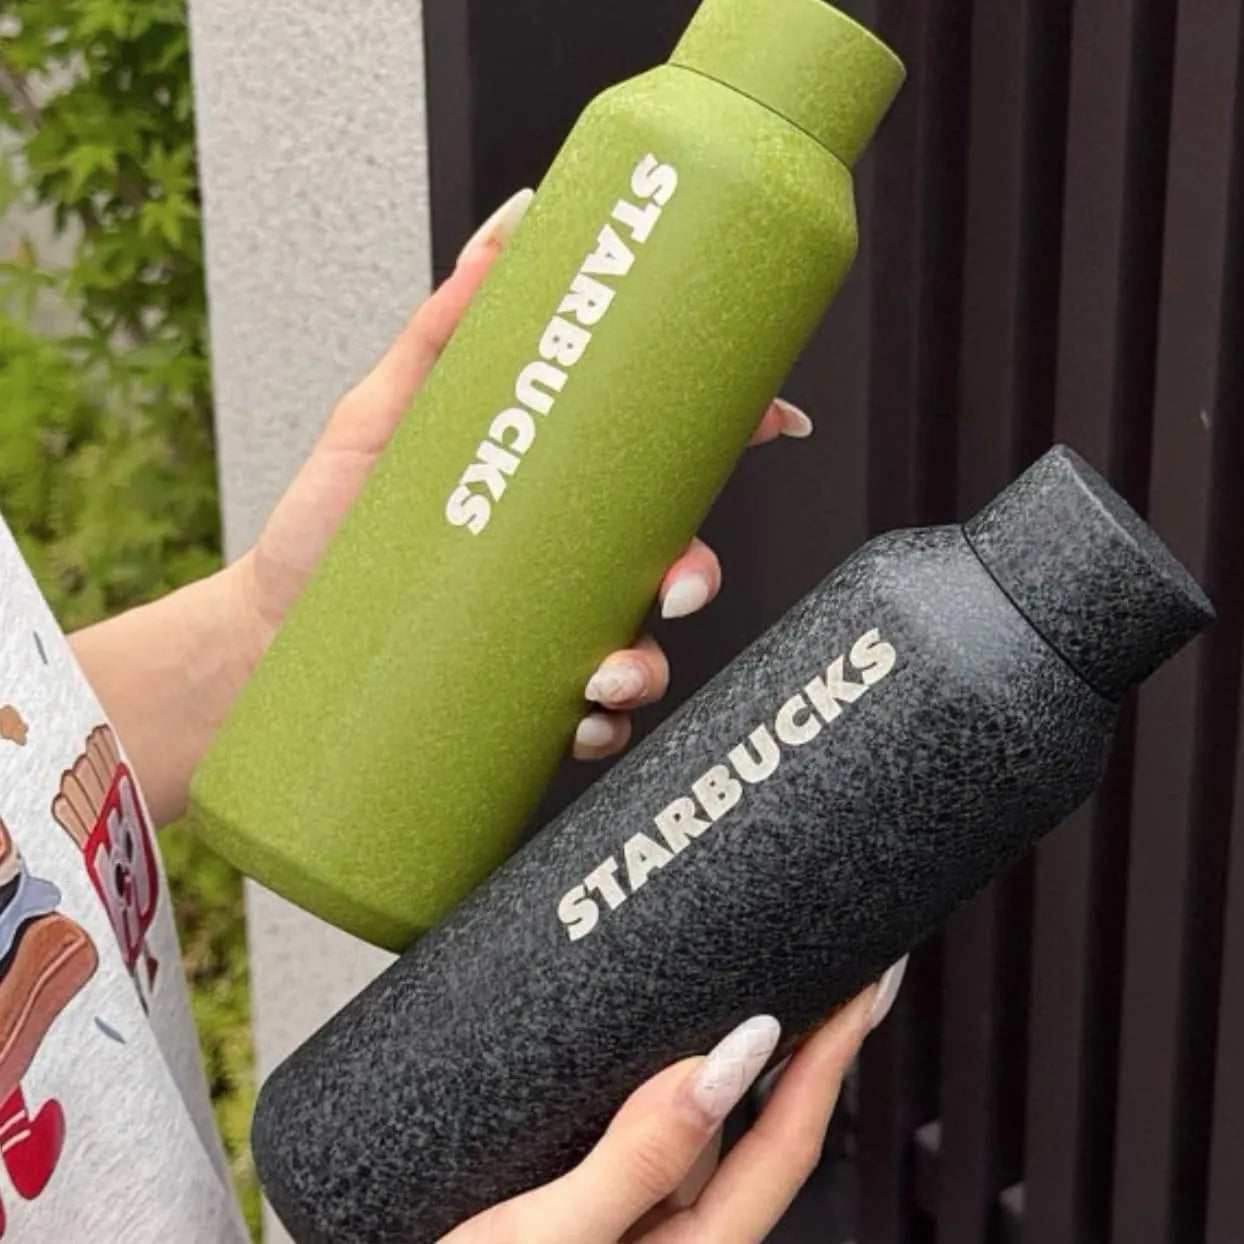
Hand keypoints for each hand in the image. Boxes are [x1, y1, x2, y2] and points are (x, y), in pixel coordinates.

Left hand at [71, 189, 812, 825]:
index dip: (736, 433)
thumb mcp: (384, 414)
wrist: (268, 639)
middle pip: (674, 559)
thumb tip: (507, 227)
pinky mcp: (525, 703)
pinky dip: (602, 727)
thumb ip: (446, 325)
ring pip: (645, 650)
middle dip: (697, 571)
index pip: (662, 458)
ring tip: (600, 676)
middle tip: (673, 585)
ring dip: (648, 666)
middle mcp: (567, 564)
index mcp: (555, 490)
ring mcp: (551, 635)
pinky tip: (578, 722)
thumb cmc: (328, 527)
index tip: (774, 419)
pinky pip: (596, 722)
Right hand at [442, 986, 884, 1243]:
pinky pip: (650, 1133)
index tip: (864, 987)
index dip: (832, 1062)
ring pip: (704, 1129)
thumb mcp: (546, 1236)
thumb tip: (731, 1059)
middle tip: (839, 966)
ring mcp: (635, 1222)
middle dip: (808, 1049)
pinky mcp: (591, 1203)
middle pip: (758, 1130)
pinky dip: (671, 1077)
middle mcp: (676, 1239)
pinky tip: (663, 1041)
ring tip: (766, 981)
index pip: (784, 1144)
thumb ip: (642, 1157)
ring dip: (742, 1058)